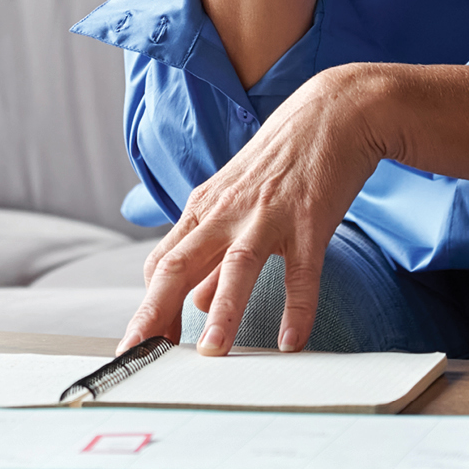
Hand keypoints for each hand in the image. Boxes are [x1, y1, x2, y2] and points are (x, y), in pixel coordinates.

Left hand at [118, 66, 388, 356]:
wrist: (330, 114)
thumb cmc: (280, 162)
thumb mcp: (235, 203)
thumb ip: (212, 253)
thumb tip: (193, 301)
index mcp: (203, 209)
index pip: (161, 263)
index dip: (147, 306)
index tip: (138, 345)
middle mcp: (226, 212)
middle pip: (179, 264)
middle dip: (156, 312)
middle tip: (140, 355)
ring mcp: (267, 215)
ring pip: (236, 266)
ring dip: (222, 311)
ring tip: (212, 353)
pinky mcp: (309, 220)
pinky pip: (302, 271)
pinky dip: (298, 308)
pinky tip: (292, 341)